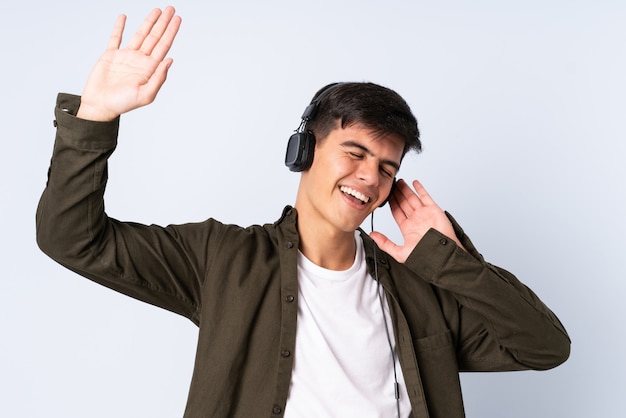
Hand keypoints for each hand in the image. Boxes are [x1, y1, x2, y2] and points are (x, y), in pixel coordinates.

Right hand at [77, 6, 181, 120]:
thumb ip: (159, 78)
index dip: (170, 32)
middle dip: (163, 23)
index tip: (177, 19)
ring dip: (148, 22)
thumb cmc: (123, 104)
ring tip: (157, 10)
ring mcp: (125, 56)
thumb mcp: (146, 95)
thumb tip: (170, 60)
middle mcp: (139, 60)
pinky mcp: (110, 55)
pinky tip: (124, 17)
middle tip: (171, 9)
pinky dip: (119, 27)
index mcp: (149, 69)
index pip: (163, 46)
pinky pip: (115, 38)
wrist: (100, 105)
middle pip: (154, 37)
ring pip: (139, 34)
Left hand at [370, 179, 464, 262]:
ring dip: (406, 189)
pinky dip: (420, 189)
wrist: (443, 255)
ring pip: (412, 198)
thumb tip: (372, 236)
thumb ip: (385, 243)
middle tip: (391, 184)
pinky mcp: (434, 210)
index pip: (397, 212)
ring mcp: (425, 214)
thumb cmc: (425, 256)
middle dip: (397, 194)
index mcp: (408, 228)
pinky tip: (414, 182)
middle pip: (404, 202)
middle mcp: (416, 219)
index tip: (385, 195)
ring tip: (399, 181)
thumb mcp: (400, 252)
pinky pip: (425, 196)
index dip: (391, 203)